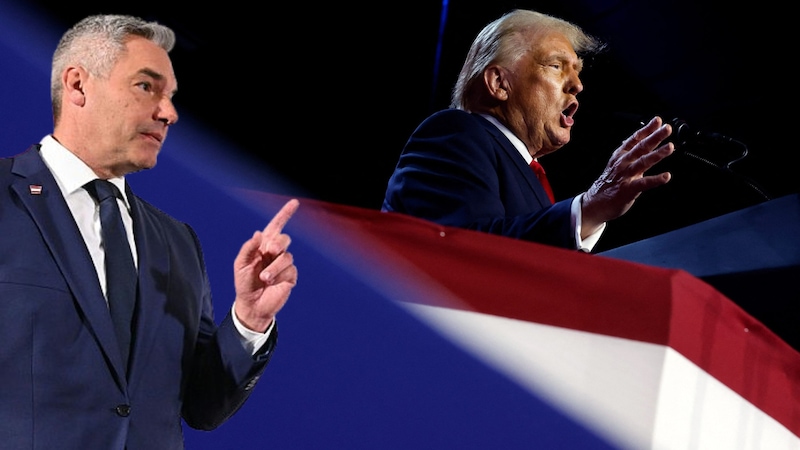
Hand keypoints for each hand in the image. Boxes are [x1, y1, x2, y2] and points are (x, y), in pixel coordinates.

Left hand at [233, 198, 298, 331]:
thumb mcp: (240, 264)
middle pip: (284, 239)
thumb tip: (258, 234)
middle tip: (270, 251)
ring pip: (287, 256)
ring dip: (274, 267)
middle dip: (277, 244)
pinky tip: (272, 283)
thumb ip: (248, 248)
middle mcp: (275, 253)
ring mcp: (283, 264)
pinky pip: (290, 270)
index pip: (276, 226)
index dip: (285, 214)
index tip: (295, 203)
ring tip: (264, 278)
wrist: (252, 305)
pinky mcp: (290, 276)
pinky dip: (279, 276)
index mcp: (263, 246)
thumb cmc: (244, 284)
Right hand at [581, 116, 673, 235]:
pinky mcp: (628, 189)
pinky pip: (644, 183)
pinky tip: (666, 176)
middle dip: (655, 136)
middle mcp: (623, 163)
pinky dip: (655, 179)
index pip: (635, 139)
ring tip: (670, 147)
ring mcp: (626, 176)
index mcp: (620, 156)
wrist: (594, 203)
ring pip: (643, 162)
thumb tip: (644, 142)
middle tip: (667, 129)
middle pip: (641, 147)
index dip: (647, 129)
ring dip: (657, 154)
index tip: (658, 121)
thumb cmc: (608, 184)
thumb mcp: (616, 164)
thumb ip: (630, 154)